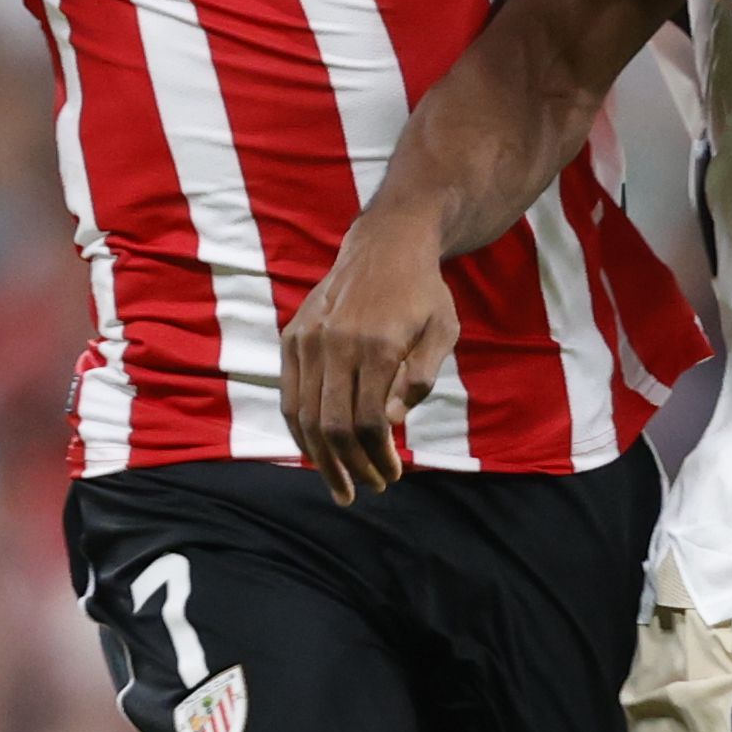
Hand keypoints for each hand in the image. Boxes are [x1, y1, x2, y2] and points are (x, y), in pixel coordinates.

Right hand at [282, 209, 462, 502]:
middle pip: (333, 425)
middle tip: (369, 489)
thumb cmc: (423, 292)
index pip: (369, 420)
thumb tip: (388, 424)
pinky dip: (300, 430)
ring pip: (303, 416)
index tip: (392, 476)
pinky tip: (316, 453)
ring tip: (340, 485)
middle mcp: (335, 342)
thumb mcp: (443, 332)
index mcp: (376, 344)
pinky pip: (289, 395)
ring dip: (321, 459)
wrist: (386, 243)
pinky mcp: (293, 336)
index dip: (379, 456)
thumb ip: (418, 379)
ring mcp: (308, 339)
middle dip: (351, 466)